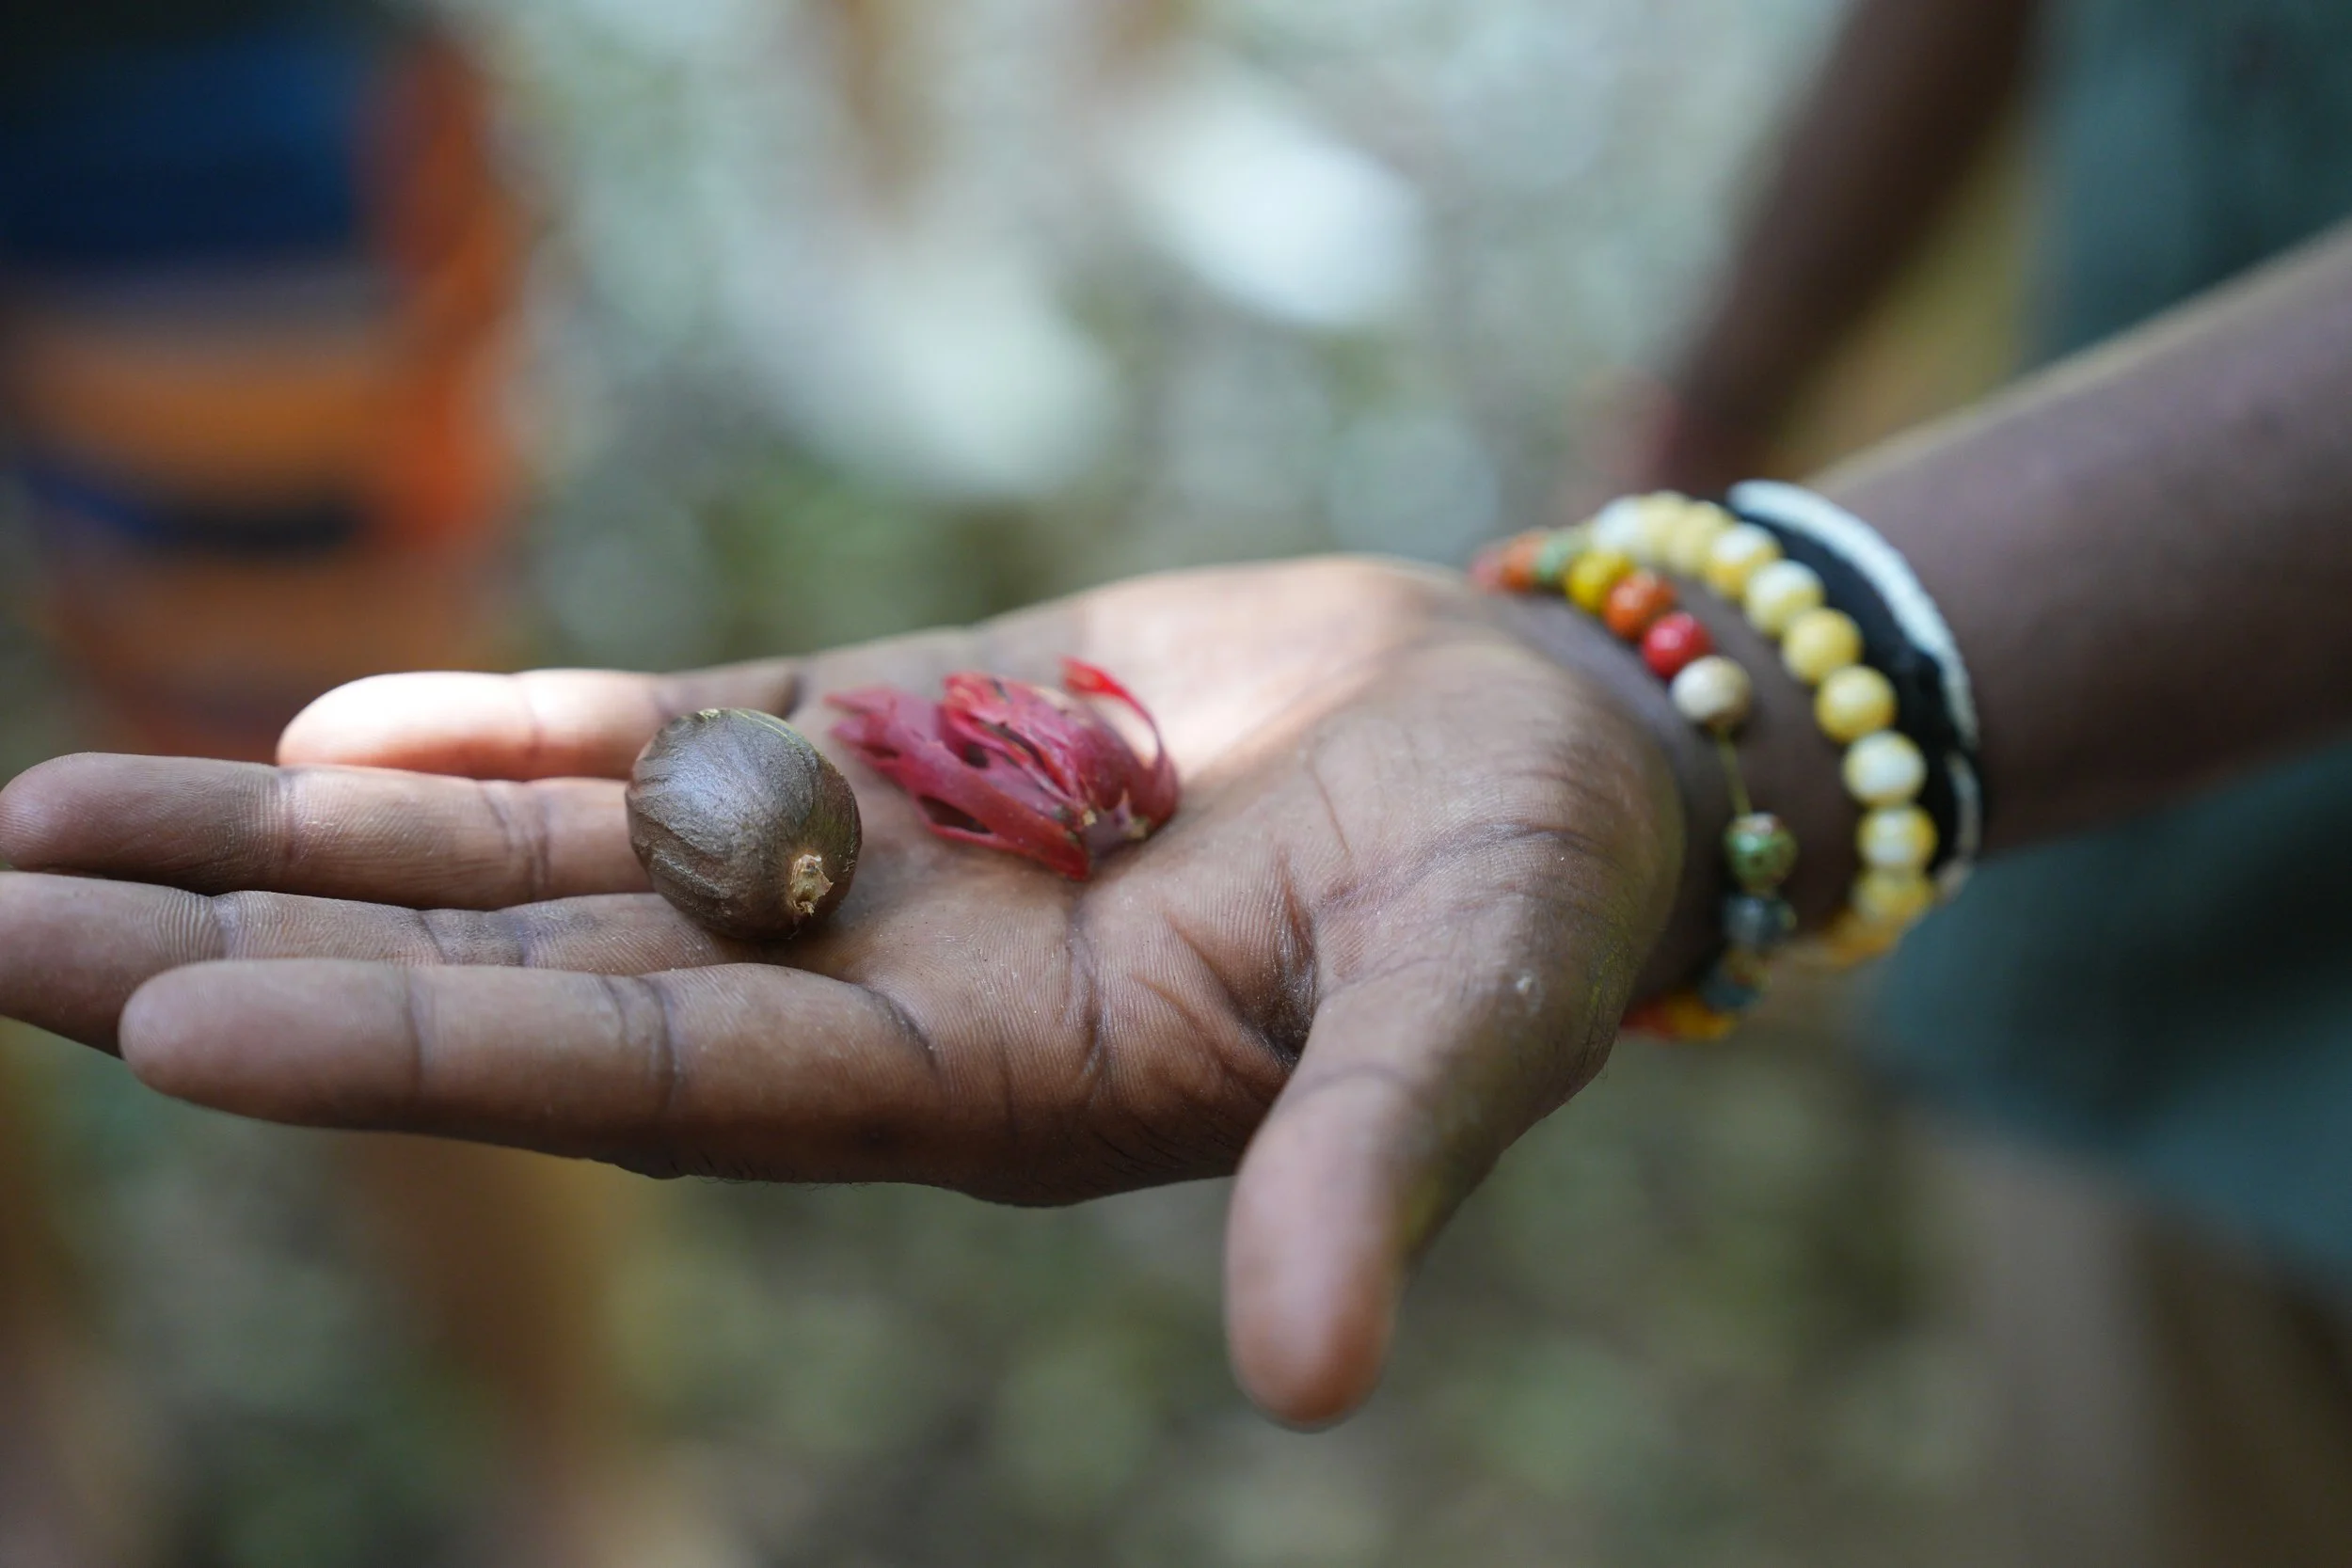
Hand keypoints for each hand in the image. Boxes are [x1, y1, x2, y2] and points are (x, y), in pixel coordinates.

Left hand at [0, 558, 1690, 1423]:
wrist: (1535, 750)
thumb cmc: (1530, 892)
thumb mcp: (1462, 1015)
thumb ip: (1362, 1168)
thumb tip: (1311, 1379)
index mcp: (985, 1092)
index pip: (656, 1090)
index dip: (426, 1056)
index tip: (184, 1025)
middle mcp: (883, 1000)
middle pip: (525, 987)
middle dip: (266, 956)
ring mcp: (874, 867)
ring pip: (545, 864)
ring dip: (313, 837)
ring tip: (58, 814)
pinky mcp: (901, 742)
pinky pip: (665, 743)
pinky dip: (501, 733)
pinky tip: (327, 717)